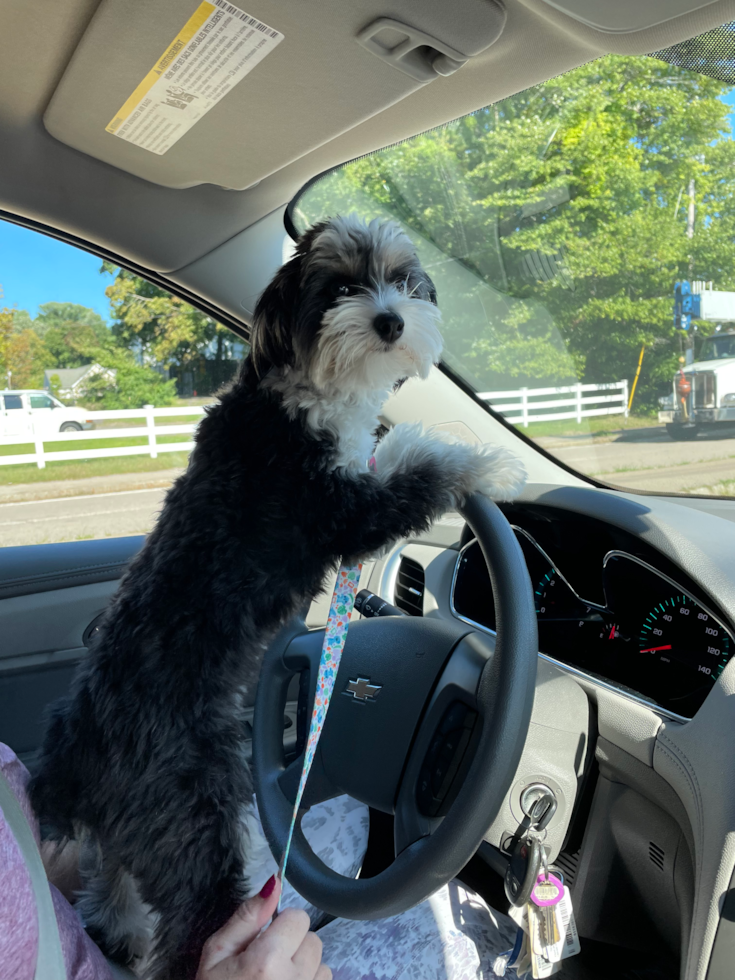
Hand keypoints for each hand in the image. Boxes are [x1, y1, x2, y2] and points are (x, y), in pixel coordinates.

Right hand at [196, 876, 330, 979]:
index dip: (281, 926)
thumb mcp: (216, 955)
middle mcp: (295, 979)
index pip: (298, 918)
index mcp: (268, 960)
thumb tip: (275, 882)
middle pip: (313, 940)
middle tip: (268, 965)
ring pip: (321, 965)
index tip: (265, 941)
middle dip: (293, 947)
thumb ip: (247, 917)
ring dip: (304, 969)